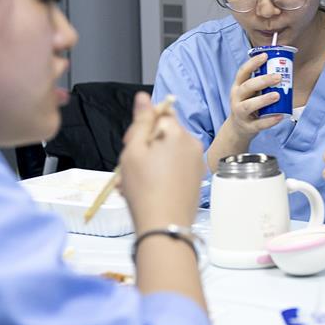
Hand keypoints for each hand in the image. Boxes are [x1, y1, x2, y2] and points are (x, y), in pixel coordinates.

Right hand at [118, 92, 204, 229]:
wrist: (165, 226)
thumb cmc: (146, 189)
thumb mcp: (134, 150)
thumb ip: (141, 121)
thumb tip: (143, 98)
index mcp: (178, 133)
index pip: (159, 114)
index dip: (141, 127)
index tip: (129, 143)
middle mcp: (192, 144)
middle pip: (163, 134)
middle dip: (144, 146)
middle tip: (128, 166)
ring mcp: (196, 162)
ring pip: (167, 153)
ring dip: (148, 163)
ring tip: (131, 183)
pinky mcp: (195, 178)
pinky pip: (175, 168)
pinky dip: (159, 174)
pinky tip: (145, 190)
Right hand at [225, 53, 283, 139]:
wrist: (238, 128)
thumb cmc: (248, 104)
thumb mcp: (250, 92)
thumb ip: (261, 82)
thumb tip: (282, 68)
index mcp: (238, 86)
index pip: (243, 72)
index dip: (253, 63)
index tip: (265, 55)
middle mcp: (236, 98)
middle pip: (247, 87)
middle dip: (262, 81)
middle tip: (278, 76)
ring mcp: (240, 113)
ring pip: (249, 105)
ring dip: (263, 99)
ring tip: (277, 95)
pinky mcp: (247, 127)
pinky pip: (258, 124)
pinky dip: (269, 121)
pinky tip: (280, 116)